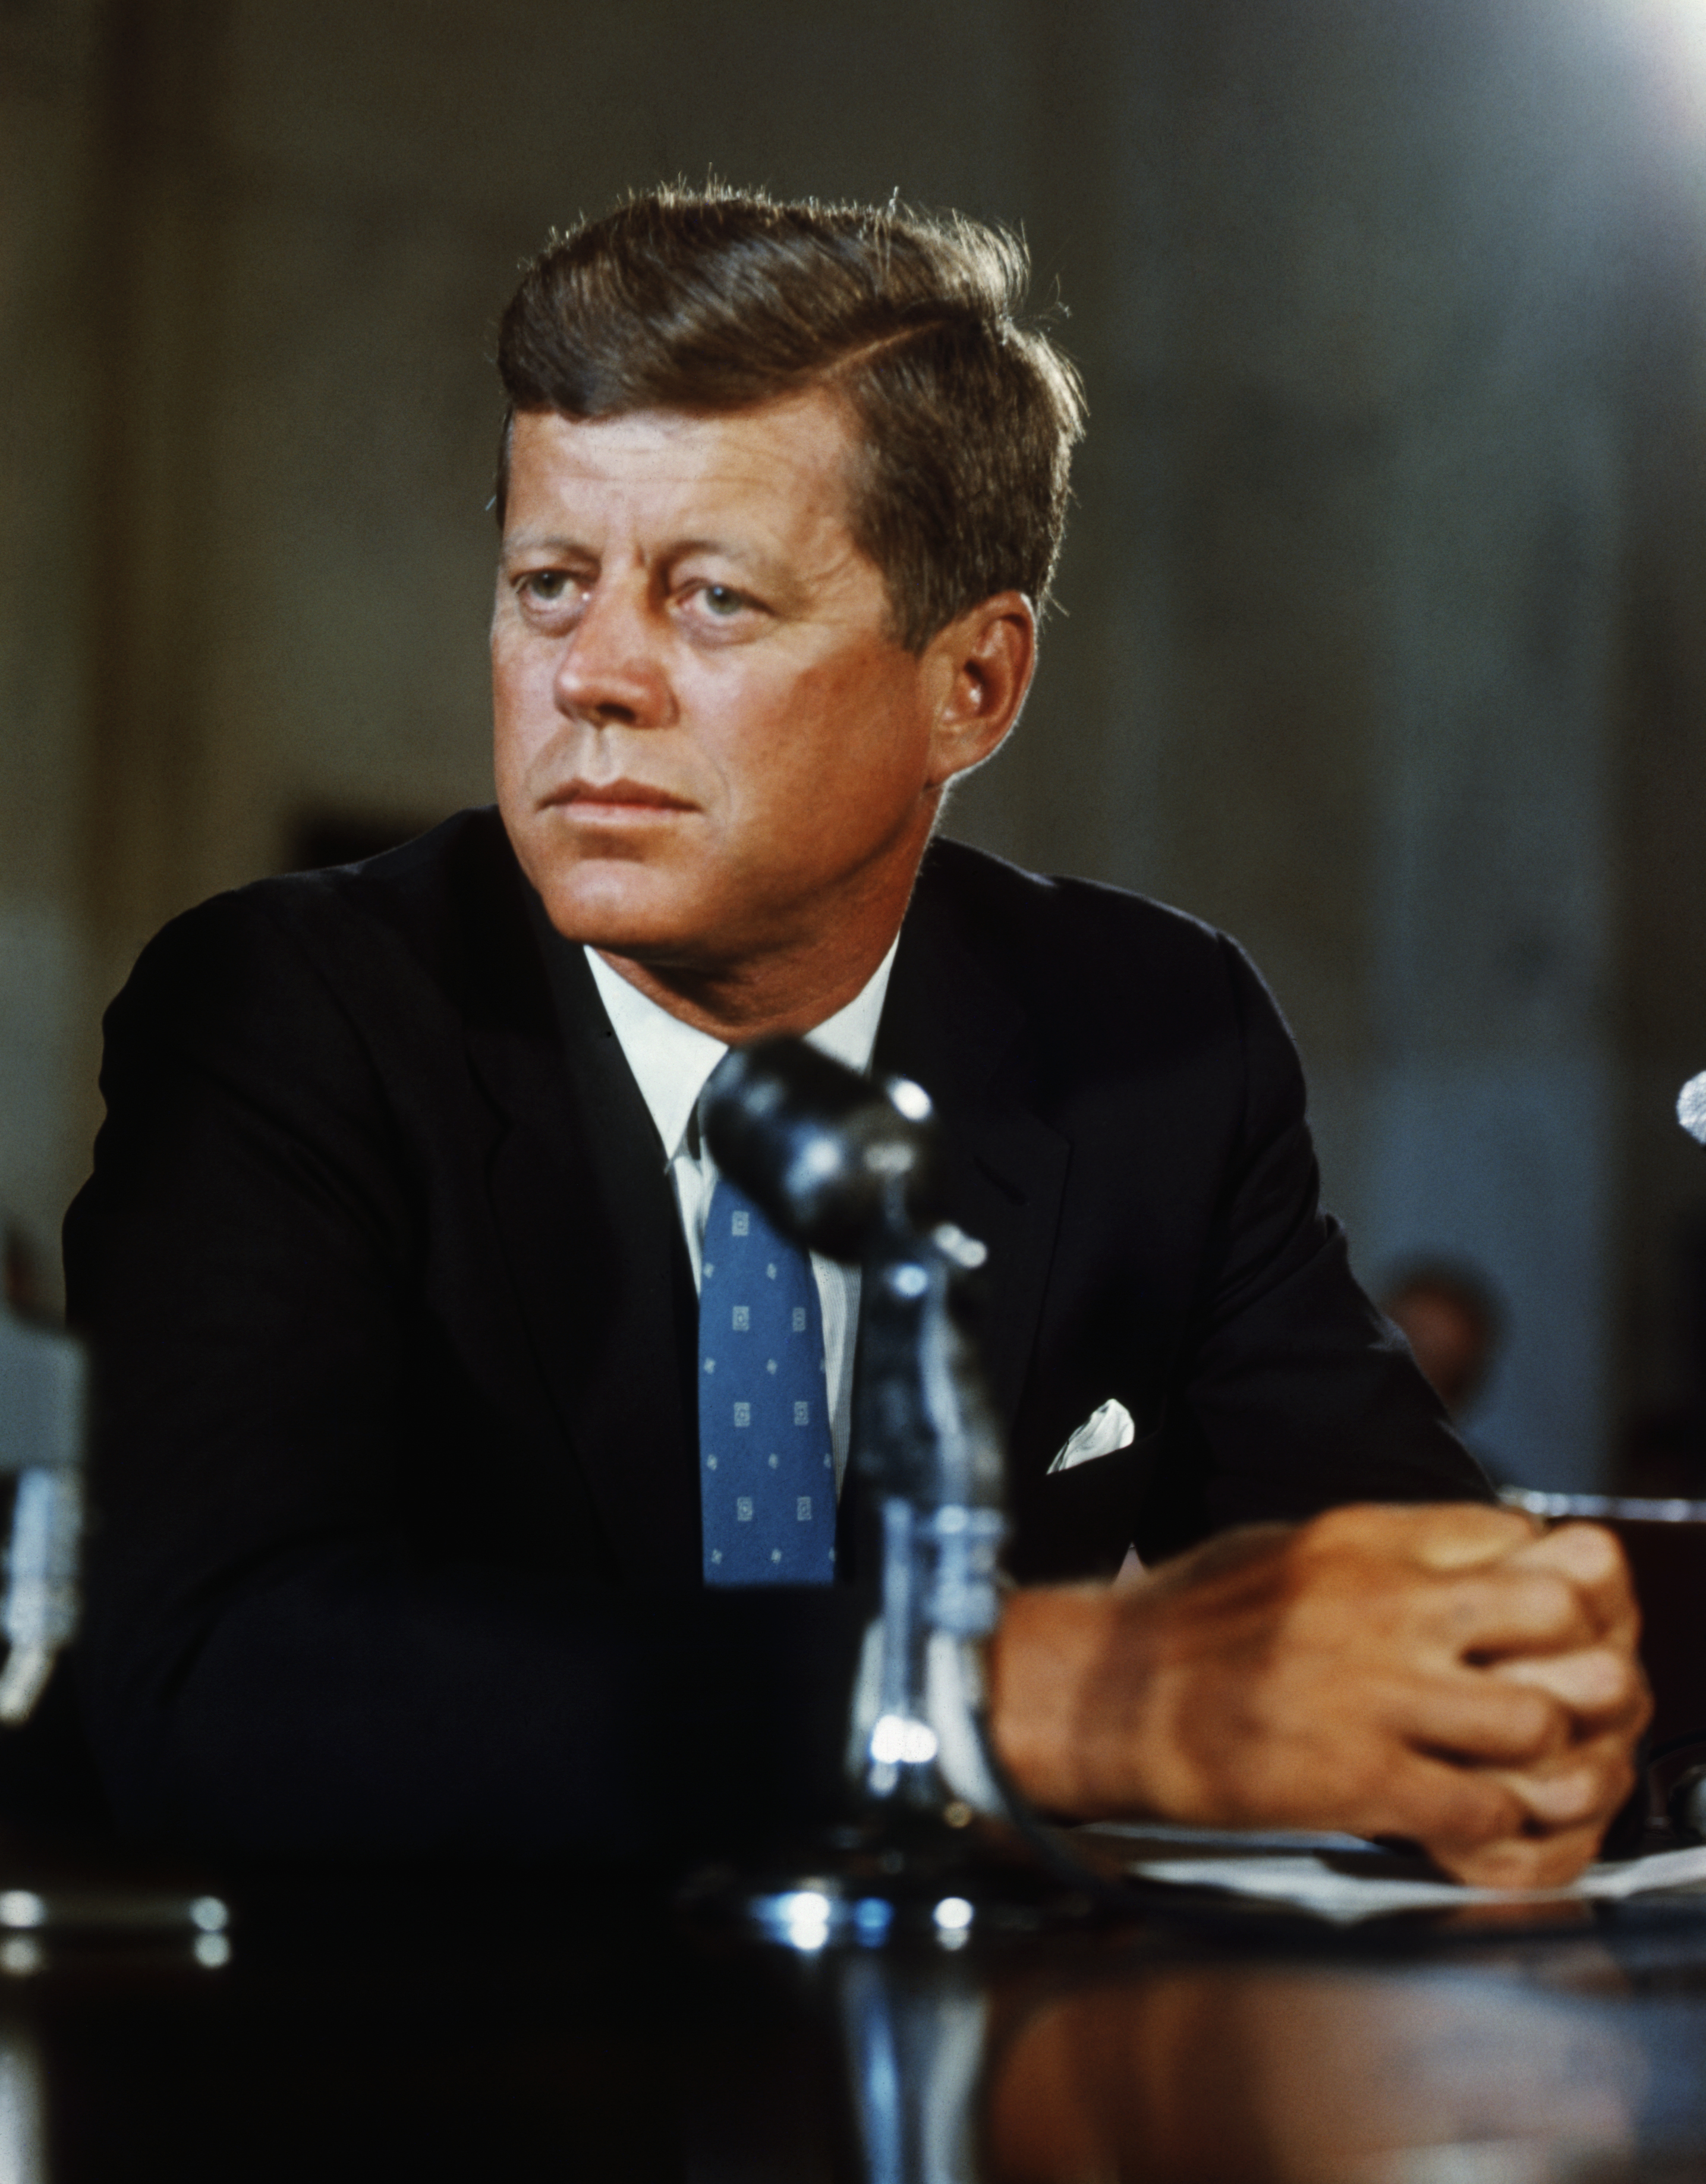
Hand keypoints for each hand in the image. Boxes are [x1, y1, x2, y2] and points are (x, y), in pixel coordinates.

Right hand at [987, 1503, 1648, 1886]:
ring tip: (1514, 1765)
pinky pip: (1482, 1809)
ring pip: (1540, 1717)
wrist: (1098, 1693)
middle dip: (1579, 1657)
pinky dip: (1491, 1823)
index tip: (1543, 1620)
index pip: (1525, 1535)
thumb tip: (1467, 1563)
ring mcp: (1370, 1692)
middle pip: (1562, 1612)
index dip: (1558, 1581)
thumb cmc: (1186, 1625)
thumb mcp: (1288, 1548)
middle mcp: (1380, 1604)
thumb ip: (1383, 1552)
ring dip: (1545, 1752)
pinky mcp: (1353, 1779)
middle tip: (1558, 1693)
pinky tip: (1459, 1813)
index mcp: (1362, 1539)